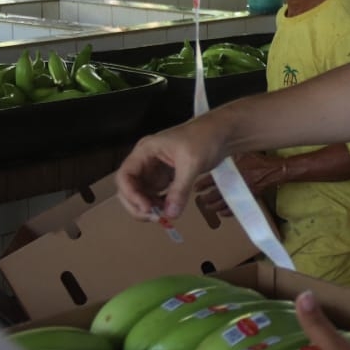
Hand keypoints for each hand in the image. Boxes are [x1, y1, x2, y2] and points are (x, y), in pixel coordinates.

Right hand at [116, 119, 230, 219]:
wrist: (224, 132)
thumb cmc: (206, 138)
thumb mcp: (192, 163)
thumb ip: (180, 189)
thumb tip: (171, 214)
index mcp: (145, 150)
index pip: (125, 175)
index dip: (130, 194)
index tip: (146, 208)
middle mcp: (146, 160)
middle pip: (129, 188)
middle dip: (138, 205)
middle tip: (155, 217)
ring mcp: (155, 169)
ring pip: (142, 194)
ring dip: (148, 207)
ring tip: (164, 215)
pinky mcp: (166, 176)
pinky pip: (156, 194)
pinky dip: (159, 204)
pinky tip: (170, 209)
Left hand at [195, 152, 286, 214]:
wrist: (272, 170)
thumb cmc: (257, 161)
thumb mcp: (242, 154)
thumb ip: (229, 156)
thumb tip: (217, 152)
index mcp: (229, 172)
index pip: (211, 180)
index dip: (202, 185)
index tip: (197, 188)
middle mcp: (233, 184)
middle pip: (214, 194)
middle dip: (205, 198)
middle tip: (200, 199)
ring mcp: (240, 193)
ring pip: (222, 203)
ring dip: (213, 206)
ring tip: (208, 207)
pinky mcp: (246, 199)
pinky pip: (234, 209)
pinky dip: (227, 212)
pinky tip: (221, 213)